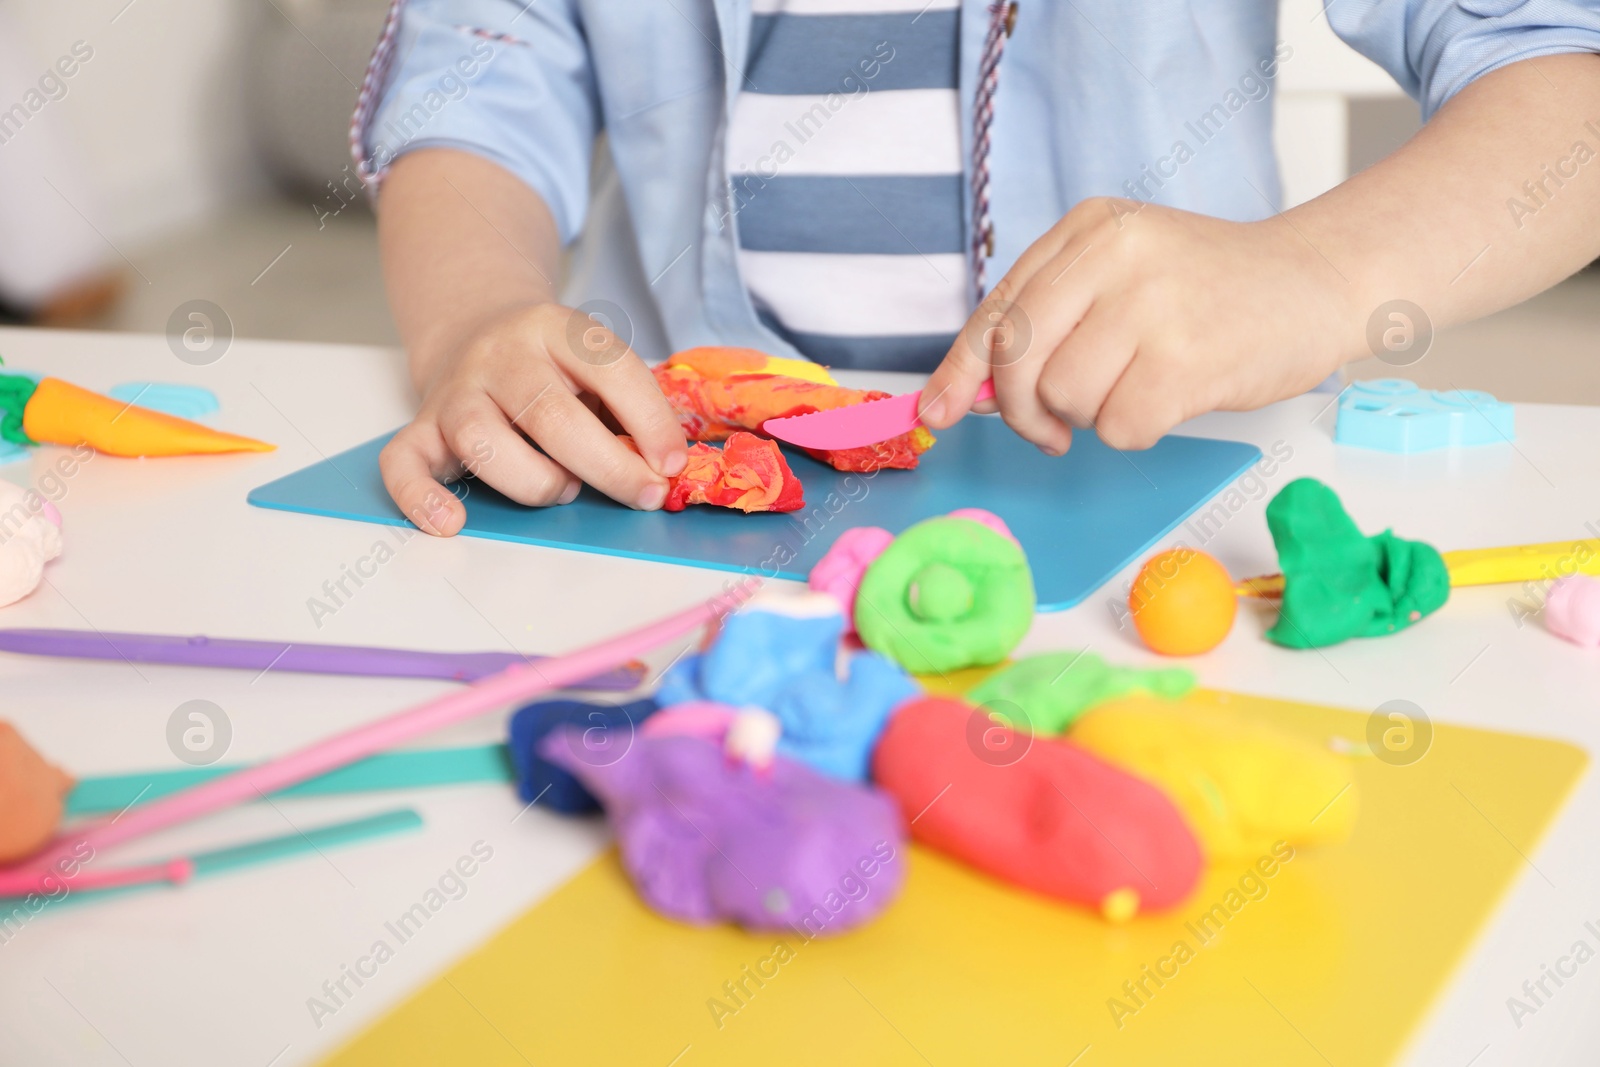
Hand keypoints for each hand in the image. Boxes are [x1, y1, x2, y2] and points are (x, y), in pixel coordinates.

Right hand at [380, 302, 687, 534]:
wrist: (474, 329)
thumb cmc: (553, 367)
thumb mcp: (595, 364)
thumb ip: (628, 406)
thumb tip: (664, 467)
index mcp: (555, 329)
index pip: (608, 367)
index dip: (648, 421)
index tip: (671, 465)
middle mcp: (501, 356)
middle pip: (551, 415)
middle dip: (609, 467)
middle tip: (643, 495)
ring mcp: (456, 392)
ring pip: (485, 443)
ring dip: (536, 482)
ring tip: (562, 488)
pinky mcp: (421, 428)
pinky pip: (403, 463)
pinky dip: (422, 498)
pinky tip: (453, 522)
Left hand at [919, 198, 1355, 452]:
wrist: (1319, 284)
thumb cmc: (1212, 293)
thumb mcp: (1125, 276)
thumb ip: (1050, 320)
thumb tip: (969, 394)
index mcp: (1091, 227)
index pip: (999, 308)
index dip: (961, 370)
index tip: (937, 412)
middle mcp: (1116, 254)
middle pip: (1017, 359)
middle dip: (1025, 410)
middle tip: (1054, 428)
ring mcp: (1152, 304)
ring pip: (1063, 398)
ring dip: (1091, 418)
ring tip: (1137, 390)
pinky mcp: (1186, 359)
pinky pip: (1118, 428)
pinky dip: (1135, 431)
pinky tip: (1170, 400)